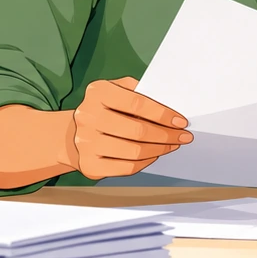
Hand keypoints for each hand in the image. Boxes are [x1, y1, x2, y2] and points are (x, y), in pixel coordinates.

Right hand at [66, 77, 190, 179]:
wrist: (73, 134)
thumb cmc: (104, 109)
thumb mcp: (117, 90)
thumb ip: (140, 91)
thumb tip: (170, 103)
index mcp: (98, 92)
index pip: (137, 103)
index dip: (163, 114)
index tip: (181, 121)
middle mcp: (88, 117)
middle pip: (138, 131)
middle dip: (166, 135)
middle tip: (183, 137)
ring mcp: (86, 143)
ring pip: (134, 151)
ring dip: (159, 150)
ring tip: (171, 145)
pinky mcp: (89, 165)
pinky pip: (126, 167)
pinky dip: (146, 162)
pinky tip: (154, 155)